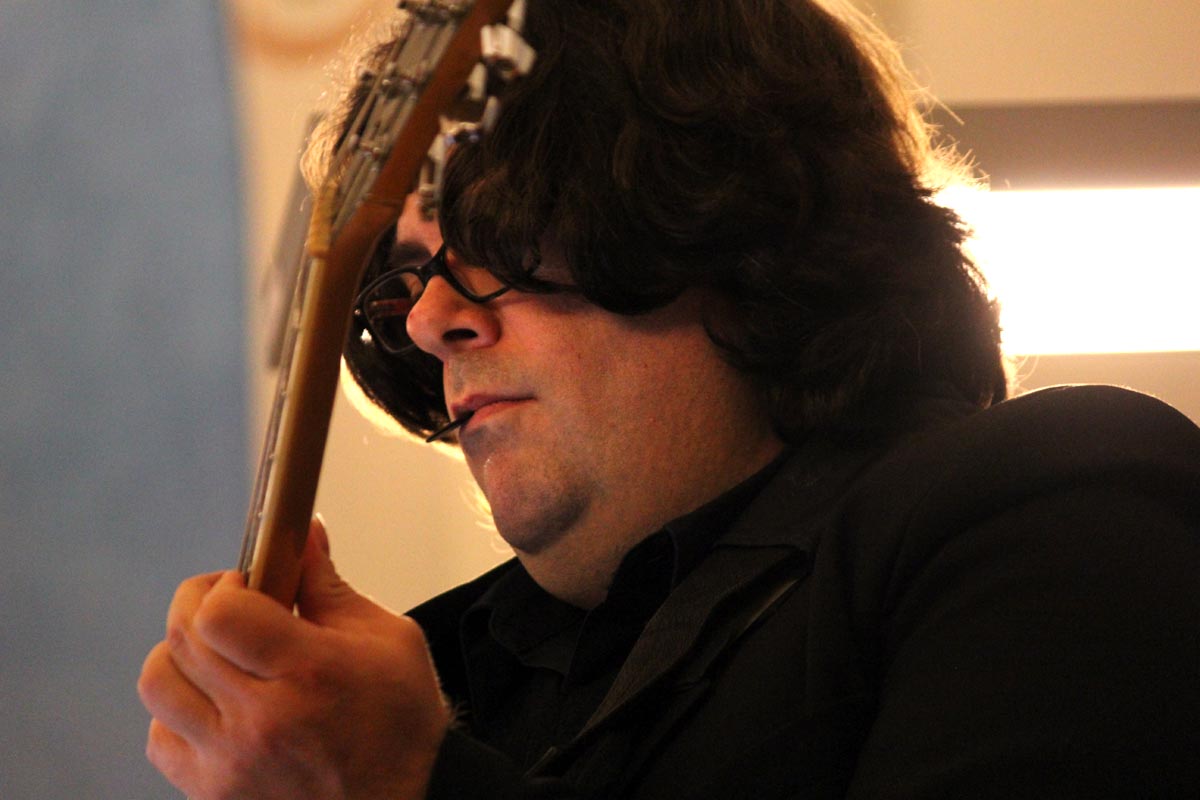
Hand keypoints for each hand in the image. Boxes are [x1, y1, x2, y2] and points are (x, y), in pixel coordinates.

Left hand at [138, 518, 450, 798]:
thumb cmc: (398, 729)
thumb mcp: (389, 640)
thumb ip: (331, 587)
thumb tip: (304, 533)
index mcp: (309, 672)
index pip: (219, 611)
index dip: (226, 585)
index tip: (250, 583)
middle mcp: (260, 719)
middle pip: (182, 638)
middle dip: (201, 604)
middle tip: (235, 605)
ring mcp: (229, 761)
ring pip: (158, 683)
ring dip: (182, 656)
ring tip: (220, 656)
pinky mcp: (211, 792)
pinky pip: (160, 737)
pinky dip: (178, 712)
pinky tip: (217, 705)